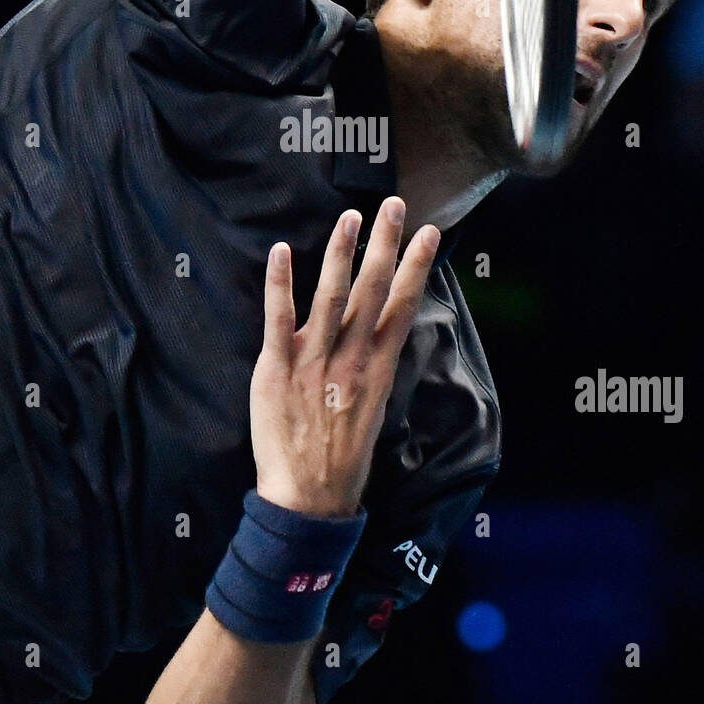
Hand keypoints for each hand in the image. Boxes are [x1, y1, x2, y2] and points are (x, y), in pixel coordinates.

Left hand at [251, 197, 439, 516]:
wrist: (309, 497)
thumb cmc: (341, 457)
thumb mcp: (373, 410)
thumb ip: (371, 367)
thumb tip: (378, 334)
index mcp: (377, 369)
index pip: (402, 306)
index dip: (415, 266)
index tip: (428, 233)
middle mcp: (351, 359)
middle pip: (372, 292)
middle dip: (384, 245)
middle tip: (393, 205)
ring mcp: (313, 362)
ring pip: (331, 296)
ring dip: (342, 253)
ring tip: (351, 217)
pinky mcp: (276, 369)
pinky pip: (278, 319)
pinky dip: (281, 283)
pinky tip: (283, 251)